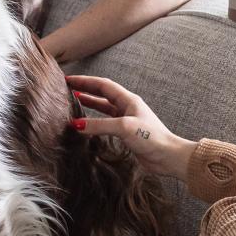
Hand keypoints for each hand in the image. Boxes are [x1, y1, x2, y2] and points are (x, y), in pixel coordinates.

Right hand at [66, 74, 196, 180]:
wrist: (167, 156)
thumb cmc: (152, 138)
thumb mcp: (123, 128)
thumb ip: (99, 125)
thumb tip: (76, 124)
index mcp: (128, 100)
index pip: (103, 85)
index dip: (86, 81)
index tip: (70, 79)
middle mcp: (127, 107)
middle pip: (102, 93)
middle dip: (85, 89)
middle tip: (68, 87)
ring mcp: (126, 119)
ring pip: (104, 107)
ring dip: (90, 103)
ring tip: (74, 100)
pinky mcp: (126, 132)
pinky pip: (106, 122)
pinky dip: (95, 120)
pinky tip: (87, 122)